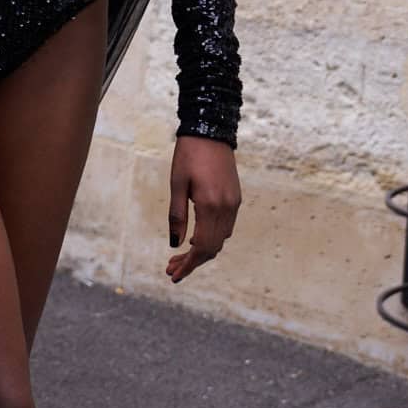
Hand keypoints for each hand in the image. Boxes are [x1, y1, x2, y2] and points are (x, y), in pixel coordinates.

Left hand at [167, 135, 240, 281]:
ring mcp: (233, 204)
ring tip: (179, 258)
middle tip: (171, 270)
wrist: (211, 132)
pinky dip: (211, 239)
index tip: (174, 275)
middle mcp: (226, 208)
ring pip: (220, 240)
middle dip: (192, 263)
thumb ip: (177, 216)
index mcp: (210, 205)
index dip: (189, 264)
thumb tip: (175, 245)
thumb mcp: (177, 185)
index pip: (202, 247)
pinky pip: (225, 228)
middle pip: (212, 248)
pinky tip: (195, 240)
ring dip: (201, 252)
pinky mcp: (235, 198)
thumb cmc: (188, 156)